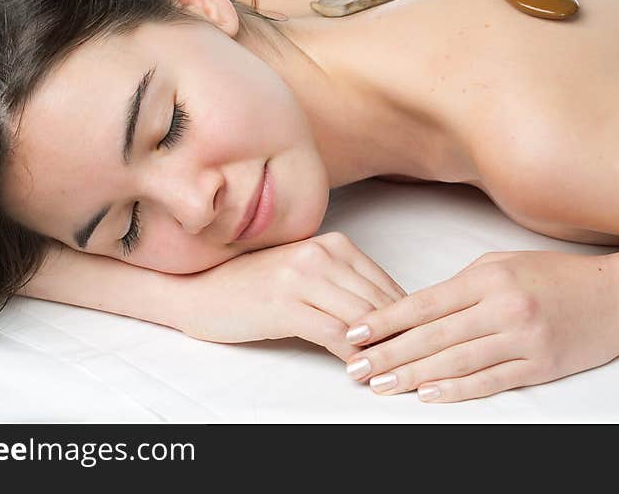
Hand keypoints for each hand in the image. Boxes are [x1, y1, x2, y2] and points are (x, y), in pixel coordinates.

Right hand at [176, 231, 406, 359]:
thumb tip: (389, 315)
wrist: (199, 290)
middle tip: (416, 365)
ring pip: (360, 319)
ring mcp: (302, 277)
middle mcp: (321, 254)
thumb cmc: (253, 286)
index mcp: (332, 243)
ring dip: (380, 350)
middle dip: (400, 336)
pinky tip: (358, 371)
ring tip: (394, 373)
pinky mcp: (285, 305)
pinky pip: (333, 334)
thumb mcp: (305, 274)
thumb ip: (344, 286)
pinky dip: (351, 356)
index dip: (407, 319)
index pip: (386, 284)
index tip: (420, 344)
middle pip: (379, 302)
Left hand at [343, 250, 618, 401]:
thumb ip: (460, 286)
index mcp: (488, 278)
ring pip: (456, 362)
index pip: (424, 303)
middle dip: (389, 353)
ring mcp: (522, 338)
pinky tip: (428, 395)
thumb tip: (414, 310)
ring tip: (381, 384)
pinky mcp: (539, 365)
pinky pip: (490, 381)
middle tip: (355, 368)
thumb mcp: (502, 264)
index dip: (385, 320)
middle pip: (433, 336)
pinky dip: (457, 390)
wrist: (616, 298)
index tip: (355, 333)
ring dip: (413, 376)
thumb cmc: (553, 276)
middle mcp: (503, 307)